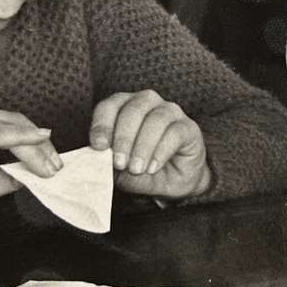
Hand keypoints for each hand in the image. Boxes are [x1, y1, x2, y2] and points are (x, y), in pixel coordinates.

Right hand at [0, 106, 59, 226]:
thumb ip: (10, 174)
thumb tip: (35, 173)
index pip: (13, 124)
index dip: (37, 142)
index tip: (54, 162)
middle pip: (16, 122)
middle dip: (41, 146)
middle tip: (56, 166)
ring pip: (11, 128)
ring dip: (36, 148)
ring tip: (50, 167)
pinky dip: (22, 138)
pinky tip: (38, 142)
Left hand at [90, 90, 210, 199]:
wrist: (175, 183)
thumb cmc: (144, 169)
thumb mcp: (122, 170)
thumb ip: (110, 162)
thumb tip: (97, 161)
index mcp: (124, 107)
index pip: (110, 106)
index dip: (102, 125)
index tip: (99, 147)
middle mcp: (147, 103)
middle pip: (133, 109)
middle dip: (123, 138)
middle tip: (120, 163)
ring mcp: (170, 112)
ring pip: (156, 119)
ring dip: (143, 146)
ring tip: (137, 169)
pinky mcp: (188, 127)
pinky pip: (175, 132)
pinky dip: (161, 151)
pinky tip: (153, 167)